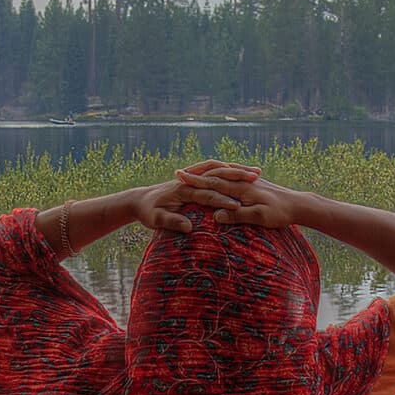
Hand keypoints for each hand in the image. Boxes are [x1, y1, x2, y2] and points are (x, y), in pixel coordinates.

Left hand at [131, 161, 259, 234]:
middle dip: (237, 174)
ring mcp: (192, 179)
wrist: (138, 200)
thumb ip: (171, 222)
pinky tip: (243, 176)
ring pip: (219, 168)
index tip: (238, 205)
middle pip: (217, 173)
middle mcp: (189, 181)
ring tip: (255, 173)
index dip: (222, 199)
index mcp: (182, 190)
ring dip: (236, 169)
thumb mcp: (155, 220)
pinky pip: (216, 171)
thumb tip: (188, 226)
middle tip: (256, 177)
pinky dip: (230, 170)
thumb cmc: (146, 212)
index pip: (207, 193)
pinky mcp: (194, 181)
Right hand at [189, 170, 314, 231]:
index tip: (179, 177)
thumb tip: (217, 216)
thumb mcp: (260, 217)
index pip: (212, 182)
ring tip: (193, 173)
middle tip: (178, 172)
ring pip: (223, 175)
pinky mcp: (252, 185)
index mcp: (240, 188)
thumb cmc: (281, 213)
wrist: (299, 205)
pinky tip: (217, 180)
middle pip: (215, 175)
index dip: (194, 180)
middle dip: (197, 174)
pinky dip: (221, 177)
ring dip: (207, 173)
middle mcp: (242, 182)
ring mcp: (247, 182)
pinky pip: (232, 179)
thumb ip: (238, 215)